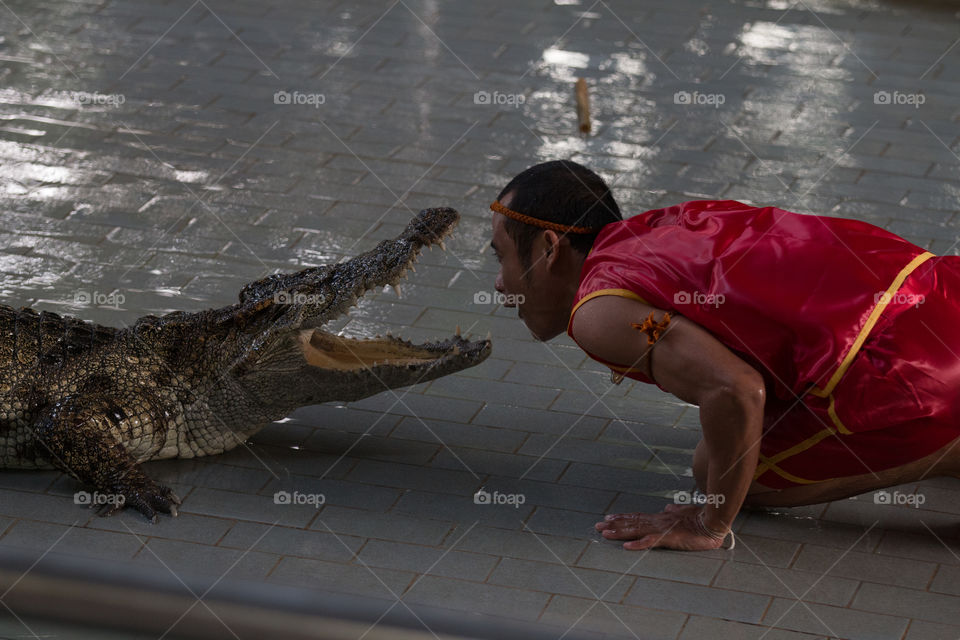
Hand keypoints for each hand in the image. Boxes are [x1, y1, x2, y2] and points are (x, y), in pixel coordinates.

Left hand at [594, 504, 727, 550]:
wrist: (714, 521)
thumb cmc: (702, 517)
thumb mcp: (686, 513)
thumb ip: (675, 511)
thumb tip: (667, 507)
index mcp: (661, 517)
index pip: (637, 516)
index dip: (622, 517)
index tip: (608, 518)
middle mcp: (658, 521)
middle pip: (632, 522)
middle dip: (614, 524)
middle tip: (597, 526)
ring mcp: (662, 529)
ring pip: (636, 530)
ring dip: (619, 532)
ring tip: (604, 533)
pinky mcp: (669, 538)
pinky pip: (650, 542)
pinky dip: (637, 544)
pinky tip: (626, 547)